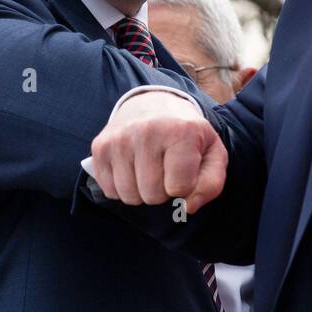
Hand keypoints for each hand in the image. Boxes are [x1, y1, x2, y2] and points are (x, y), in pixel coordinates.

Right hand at [90, 91, 227, 212]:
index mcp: (181, 131)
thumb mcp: (212, 153)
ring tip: (148, 171)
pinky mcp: (100, 146)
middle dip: (162, 192)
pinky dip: (122, 188)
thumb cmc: (186, 135)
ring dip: (141, 192)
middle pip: (152, 195)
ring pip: (129, 196)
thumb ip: (211, 184)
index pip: (179, 188)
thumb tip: (188, 207)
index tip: (185, 170)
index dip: (185, 187)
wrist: (153, 103)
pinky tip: (131, 169)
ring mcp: (119, 138)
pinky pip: (109, 190)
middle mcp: (147, 131)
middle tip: (165, 171)